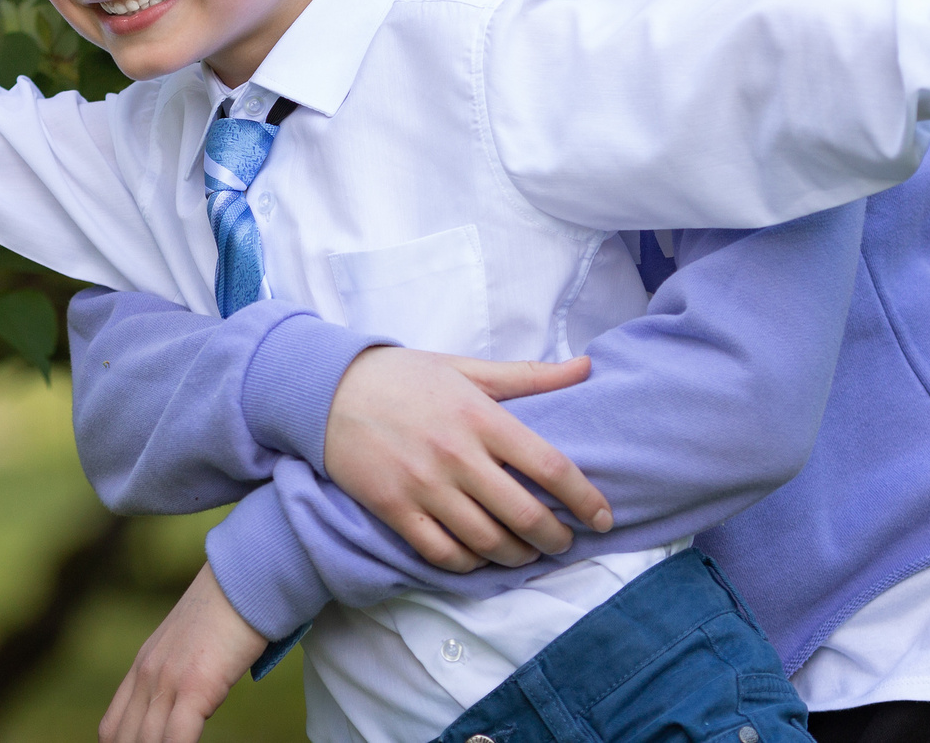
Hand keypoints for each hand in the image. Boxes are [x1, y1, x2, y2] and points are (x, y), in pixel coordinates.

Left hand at [100, 564, 265, 742]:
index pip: (112, 728)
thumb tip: (190, 700)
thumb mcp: (192, 644)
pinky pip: (175, 739)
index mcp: (143, 666)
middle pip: (124, 741)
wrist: (248, 577)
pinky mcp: (194, 685)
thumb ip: (182, 673)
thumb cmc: (232, 610)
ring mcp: (167, 680)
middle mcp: (147, 675)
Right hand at [323, 347, 610, 574]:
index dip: (584, 498)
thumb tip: (586, 367)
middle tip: (565, 543)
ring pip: (486, 541)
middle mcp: (457, 455)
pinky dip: (469, 563)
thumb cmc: (404, 376)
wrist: (326, 389)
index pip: (549, 466)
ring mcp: (424, 486)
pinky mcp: (394, 508)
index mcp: (481, 416)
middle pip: (523, 515)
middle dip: (555, 538)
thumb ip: (528, 375)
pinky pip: (442, 552)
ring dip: (516, 556)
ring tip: (527, 552)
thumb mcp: (466, 367)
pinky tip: (481, 557)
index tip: (603, 517)